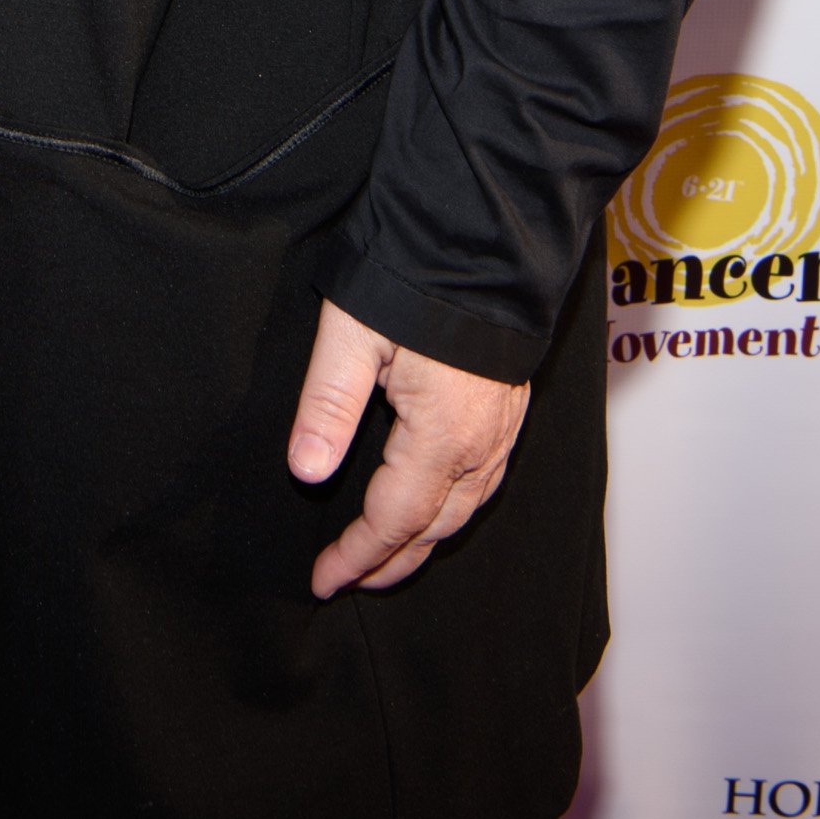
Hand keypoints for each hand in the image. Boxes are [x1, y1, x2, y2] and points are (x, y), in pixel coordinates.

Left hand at [288, 299, 528, 599]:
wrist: (484, 237)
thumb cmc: (416, 278)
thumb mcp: (352, 334)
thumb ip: (328, 404)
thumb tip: (307, 472)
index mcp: (441, 437)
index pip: (394, 520)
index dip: (358, 556)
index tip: (324, 581)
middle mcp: (481, 445)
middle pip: (434, 528)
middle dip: (392, 561)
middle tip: (351, 580)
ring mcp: (503, 430)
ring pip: (466, 510)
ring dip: (426, 540)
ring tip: (389, 557)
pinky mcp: (511, 410)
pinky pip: (486, 482)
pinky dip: (455, 509)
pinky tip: (438, 505)